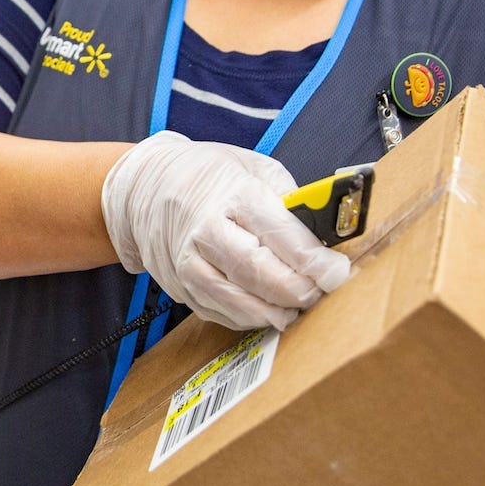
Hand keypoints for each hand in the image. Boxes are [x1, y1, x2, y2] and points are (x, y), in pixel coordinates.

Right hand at [101, 132, 350, 330]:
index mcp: (232, 194)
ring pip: (237, 302)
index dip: (315, 261)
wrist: (146, 187)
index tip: (338, 272)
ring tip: (298, 307)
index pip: (280, 234)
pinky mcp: (180, 287)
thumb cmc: (209, 174)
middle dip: (298, 290)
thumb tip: (326, 234)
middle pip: (259, 274)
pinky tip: (268, 310)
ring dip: (275, 312)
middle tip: (320, 292)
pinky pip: (220, 313)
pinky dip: (250, 318)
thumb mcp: (255, 168)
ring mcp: (188, 263)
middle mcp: (206, 231)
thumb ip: (290, 201)